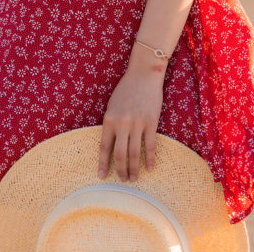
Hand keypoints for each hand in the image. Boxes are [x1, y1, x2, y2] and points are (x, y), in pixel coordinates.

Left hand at [97, 64, 164, 181]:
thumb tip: (110, 144)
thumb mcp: (112, 105)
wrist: (143, 74)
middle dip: (120, 170)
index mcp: (109, 119)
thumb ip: (111, 123)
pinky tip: (150, 168)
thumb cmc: (126, 89)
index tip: (102, 176)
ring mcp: (137, 123)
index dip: (103, 163)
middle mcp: (122, 123)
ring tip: (133, 179)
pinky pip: (150, 145)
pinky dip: (150, 159)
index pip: (104, 146)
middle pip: (120, 154)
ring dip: (134, 169)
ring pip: (134, 153)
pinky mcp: (151, 122)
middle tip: (122, 180)